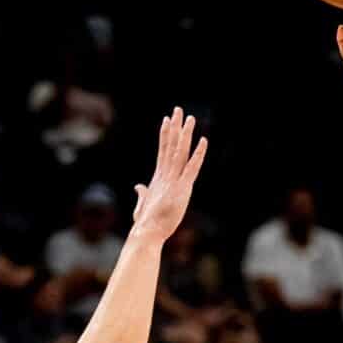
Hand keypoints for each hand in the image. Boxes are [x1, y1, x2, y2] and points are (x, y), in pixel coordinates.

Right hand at [129, 108, 208, 244]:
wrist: (147, 232)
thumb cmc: (145, 223)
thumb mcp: (143, 204)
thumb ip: (142, 193)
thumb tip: (138, 187)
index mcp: (158, 178)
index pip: (163, 151)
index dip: (165, 134)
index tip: (167, 120)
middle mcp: (165, 175)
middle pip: (171, 145)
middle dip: (175, 127)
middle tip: (178, 110)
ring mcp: (173, 180)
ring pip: (180, 151)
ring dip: (185, 134)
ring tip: (189, 118)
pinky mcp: (182, 188)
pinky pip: (192, 167)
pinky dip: (198, 154)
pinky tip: (203, 141)